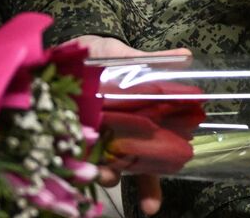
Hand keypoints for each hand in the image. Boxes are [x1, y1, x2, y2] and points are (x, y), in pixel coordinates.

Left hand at [71, 36, 191, 215]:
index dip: (149, 188)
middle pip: (118, 170)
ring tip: (95, 171)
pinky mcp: (63, 129)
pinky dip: (69, 157)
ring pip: (92, 163)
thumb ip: (155, 61)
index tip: (151, 209)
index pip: (144, 161)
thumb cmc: (105, 55)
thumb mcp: (128, 57)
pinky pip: (66, 150)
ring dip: (93, 172)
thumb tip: (186, 55)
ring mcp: (87, 136)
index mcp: (133, 124)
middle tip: (113, 179)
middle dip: (117, 180)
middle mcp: (111, 136)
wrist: (72, 47)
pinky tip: (70, 160)